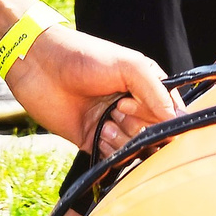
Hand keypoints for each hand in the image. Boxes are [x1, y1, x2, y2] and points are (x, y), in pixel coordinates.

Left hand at [3, 23, 179, 153]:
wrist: (39, 66)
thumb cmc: (83, 57)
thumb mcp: (127, 65)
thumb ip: (155, 91)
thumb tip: (177, 120)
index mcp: (148, 86)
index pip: (172, 113)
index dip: (159, 117)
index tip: (131, 104)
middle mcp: (135, 108)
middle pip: (155, 134)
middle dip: (138, 127)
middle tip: (116, 108)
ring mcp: (115, 125)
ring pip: (136, 149)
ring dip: (123, 140)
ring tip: (105, 122)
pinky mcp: (94, 141)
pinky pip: (114, 159)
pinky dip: (111, 152)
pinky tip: (98, 134)